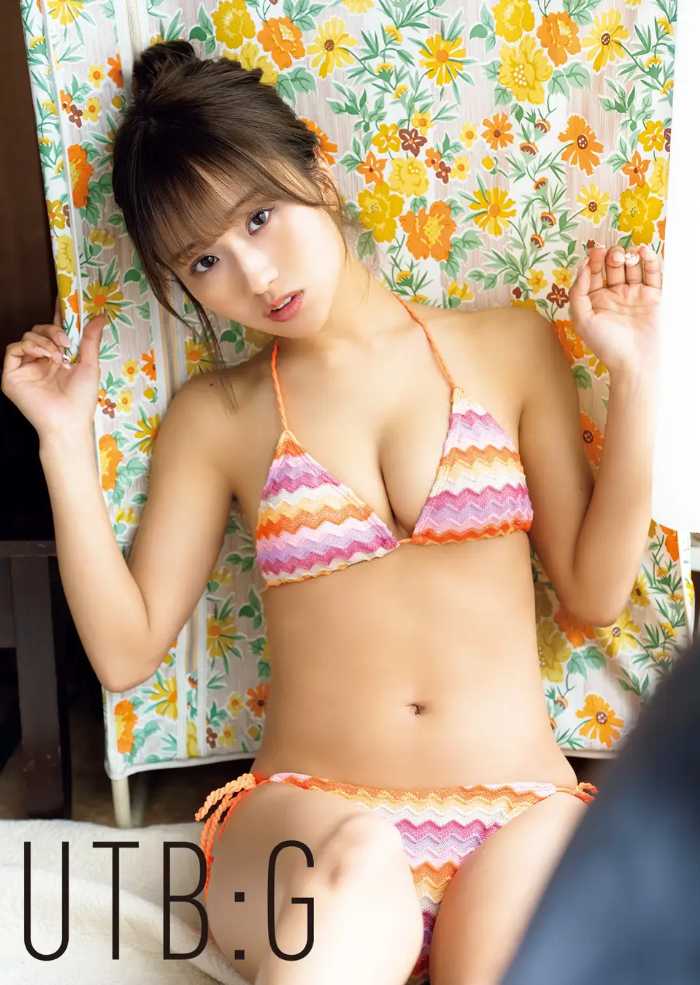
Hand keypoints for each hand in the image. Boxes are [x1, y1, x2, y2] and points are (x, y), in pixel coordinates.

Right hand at [1, 296, 106, 439]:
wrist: (69, 420)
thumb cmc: (81, 399)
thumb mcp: (89, 364)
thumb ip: (90, 339)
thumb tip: (100, 317)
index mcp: (58, 359)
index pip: (54, 333)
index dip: (57, 316)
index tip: (64, 300)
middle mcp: (40, 362)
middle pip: (39, 331)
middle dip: (52, 330)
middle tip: (65, 342)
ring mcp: (26, 368)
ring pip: (27, 337)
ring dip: (44, 341)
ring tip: (57, 356)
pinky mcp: (12, 375)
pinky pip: (13, 349)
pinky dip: (29, 346)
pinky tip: (44, 356)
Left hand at [568, 242, 662, 377]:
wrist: (635, 362)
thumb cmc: (606, 345)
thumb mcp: (581, 319)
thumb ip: (578, 292)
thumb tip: (582, 268)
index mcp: (595, 299)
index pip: (594, 273)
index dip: (594, 260)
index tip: (595, 252)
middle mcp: (614, 295)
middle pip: (613, 266)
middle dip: (611, 257)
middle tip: (611, 256)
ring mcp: (634, 294)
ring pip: (632, 266)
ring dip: (628, 256)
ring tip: (626, 256)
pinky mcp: (652, 296)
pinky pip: (652, 273)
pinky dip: (649, 260)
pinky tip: (643, 252)